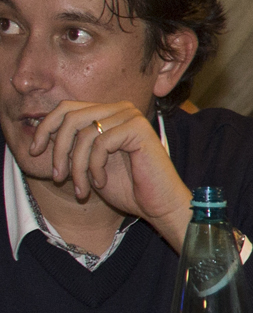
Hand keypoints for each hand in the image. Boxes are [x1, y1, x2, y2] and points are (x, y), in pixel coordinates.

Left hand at [29, 99, 187, 242]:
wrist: (158, 204)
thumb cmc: (127, 187)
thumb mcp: (88, 163)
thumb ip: (71, 145)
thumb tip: (39, 135)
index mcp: (107, 113)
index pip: (66, 108)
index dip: (45, 128)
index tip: (34, 152)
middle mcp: (119, 109)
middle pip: (71, 118)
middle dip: (58, 151)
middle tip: (57, 178)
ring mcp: (130, 116)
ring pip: (84, 135)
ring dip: (77, 167)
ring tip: (83, 188)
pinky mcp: (138, 128)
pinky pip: (100, 144)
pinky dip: (95, 167)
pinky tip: (101, 182)